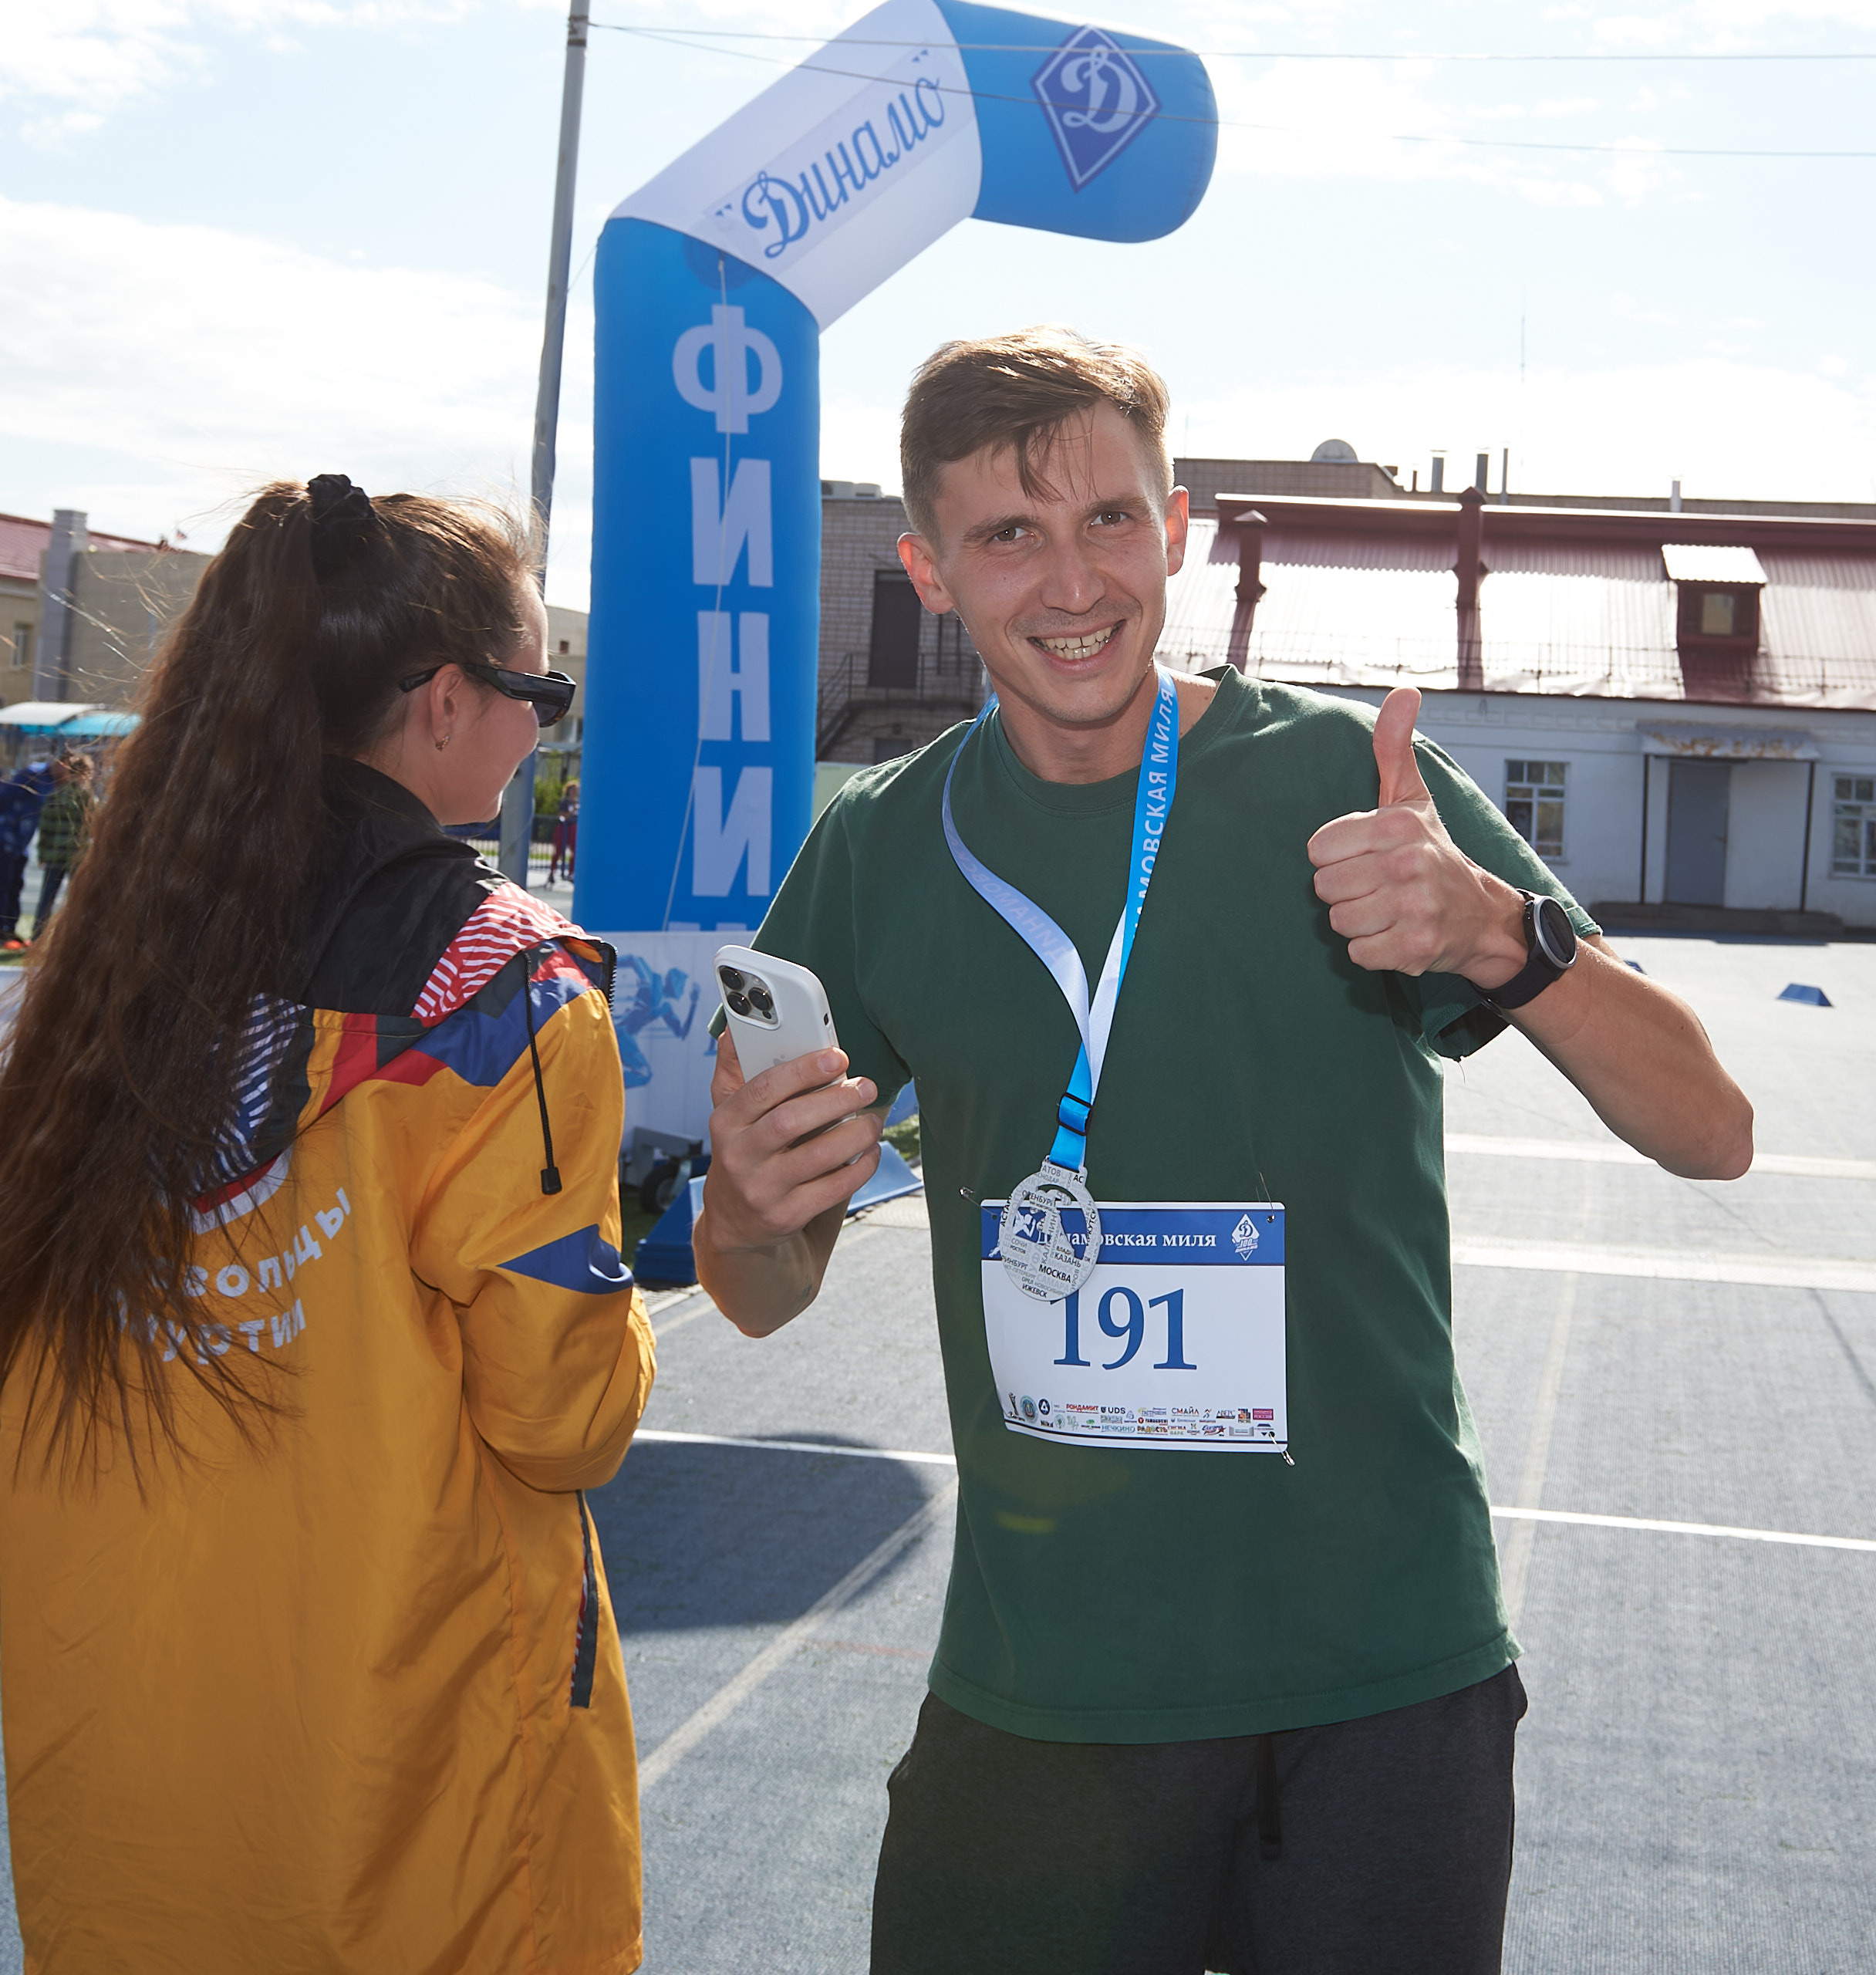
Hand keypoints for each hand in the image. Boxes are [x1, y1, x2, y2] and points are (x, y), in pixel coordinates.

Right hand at [702, 1025, 882, 1255]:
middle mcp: (739, 1156)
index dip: (803, 1071)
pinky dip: (859, 1168)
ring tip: (873, 1120)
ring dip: (855, 1134)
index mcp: (725, 1122)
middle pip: (791, 1121)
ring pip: (817, 1156)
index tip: (837, 1057)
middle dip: (835, 1100)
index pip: (763, 1089)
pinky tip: (870, 1152)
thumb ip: (733, 1071)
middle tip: (866, 1086)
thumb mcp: (728, 1115)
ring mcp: (761, 1189)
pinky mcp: (786, 1215)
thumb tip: (732, 1032)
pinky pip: (832, 1189)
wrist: (734, 1222)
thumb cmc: (742, 1153)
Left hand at [1305, 687, 1527, 985]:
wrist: (1482, 916)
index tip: (1366, 857)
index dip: (1336, 856)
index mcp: (1396, 825)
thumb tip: (1403, 692)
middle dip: (1345, 891)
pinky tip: (1394, 934)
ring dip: (1358, 921)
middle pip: (1324, 888)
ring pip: (1338, 922)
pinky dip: (1371, 950)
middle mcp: (1408, 864)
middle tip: (1377, 887)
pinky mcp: (1415, 948)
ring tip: (1386, 909)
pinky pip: (1358, 953)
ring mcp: (1414, 908)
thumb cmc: (1434, 854)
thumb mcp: (1412, 799)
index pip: (1318, 849)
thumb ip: (1394, 749)